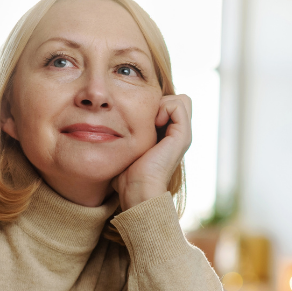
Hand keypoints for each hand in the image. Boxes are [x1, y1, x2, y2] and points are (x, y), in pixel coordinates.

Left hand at [111, 94, 191, 209]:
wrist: (139, 191)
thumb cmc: (127, 176)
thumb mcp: (126, 151)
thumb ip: (126, 138)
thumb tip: (108, 129)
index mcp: (168, 137)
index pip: (170, 105)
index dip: (155, 105)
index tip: (140, 121)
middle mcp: (178, 134)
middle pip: (178, 101)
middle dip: (161, 102)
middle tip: (147, 119)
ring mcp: (182, 135)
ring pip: (181, 100)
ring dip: (163, 104)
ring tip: (151, 122)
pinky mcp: (183, 135)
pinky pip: (179, 104)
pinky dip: (164, 108)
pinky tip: (154, 124)